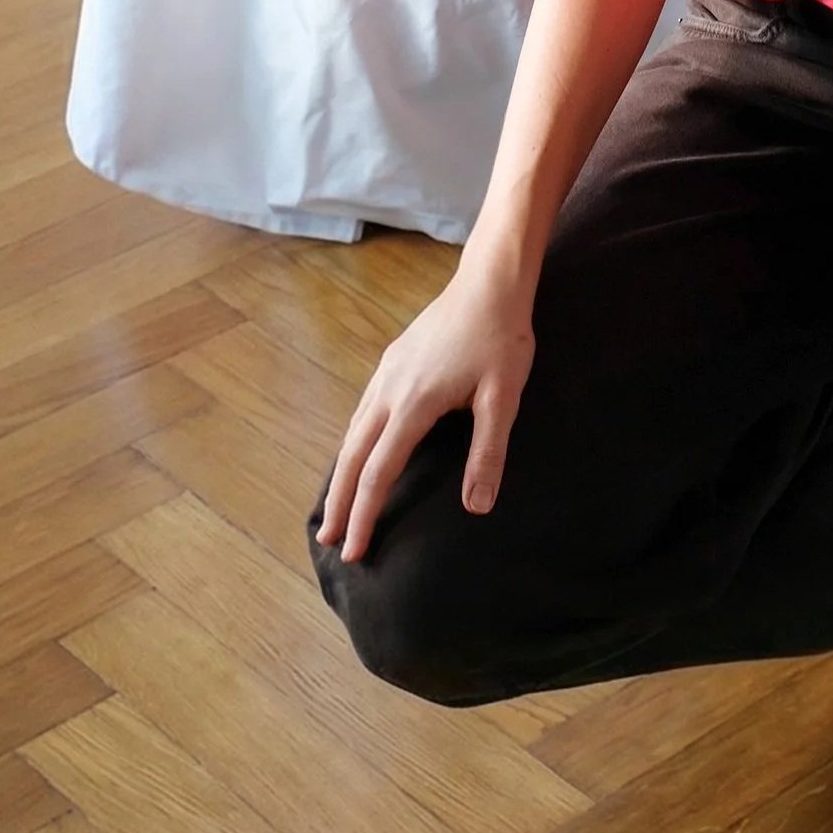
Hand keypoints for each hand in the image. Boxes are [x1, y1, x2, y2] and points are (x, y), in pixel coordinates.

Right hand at [314, 261, 536, 562]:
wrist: (490, 282)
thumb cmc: (501, 338)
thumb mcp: (503, 397)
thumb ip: (487, 452)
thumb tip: (477, 507)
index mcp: (413, 403)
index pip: (379, 472)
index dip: (365, 515)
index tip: (354, 550)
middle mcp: (389, 390)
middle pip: (353, 456)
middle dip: (340, 501)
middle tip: (328, 540)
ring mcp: (387, 373)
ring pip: (353, 432)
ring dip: (343, 472)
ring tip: (336, 506)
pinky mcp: (393, 360)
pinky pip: (362, 411)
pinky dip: (353, 442)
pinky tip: (359, 452)